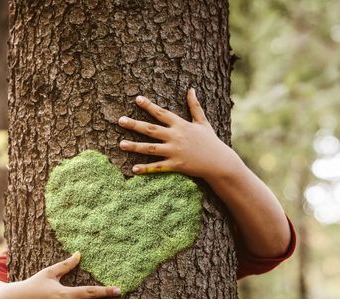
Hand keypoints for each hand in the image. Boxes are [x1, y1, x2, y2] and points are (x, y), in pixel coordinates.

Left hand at [117, 87, 241, 182]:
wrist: (219, 162)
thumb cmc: (210, 141)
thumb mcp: (203, 122)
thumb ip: (195, 106)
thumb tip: (191, 89)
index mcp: (181, 125)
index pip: (161, 113)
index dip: (149, 106)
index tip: (137, 99)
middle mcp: (176, 136)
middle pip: (151, 129)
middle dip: (134, 124)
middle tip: (120, 120)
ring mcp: (175, 151)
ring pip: (151, 148)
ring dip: (135, 146)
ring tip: (121, 144)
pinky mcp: (176, 165)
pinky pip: (158, 167)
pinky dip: (146, 168)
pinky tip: (134, 169)